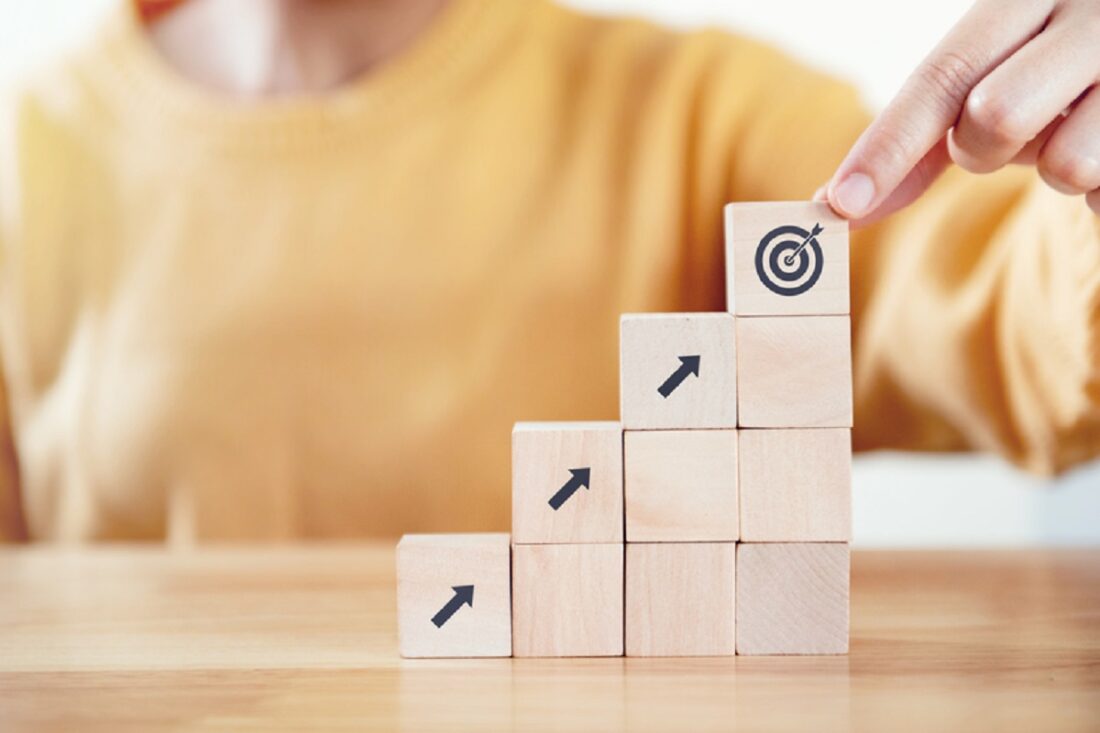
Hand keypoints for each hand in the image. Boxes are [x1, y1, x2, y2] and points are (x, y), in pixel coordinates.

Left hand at [825, 0, 1099, 223]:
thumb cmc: (1054, 71)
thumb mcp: (990, 76)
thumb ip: (919, 134)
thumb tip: (837, 201)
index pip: (942, 76)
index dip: (887, 146)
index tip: (839, 204)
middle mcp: (1088, 11)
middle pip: (994, 118)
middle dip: (982, 151)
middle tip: (1007, 137)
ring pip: (1064, 164)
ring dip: (1056, 169)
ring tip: (1080, 127)